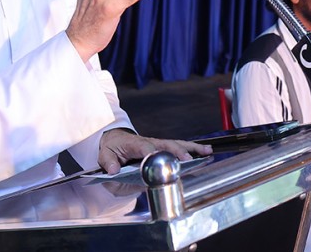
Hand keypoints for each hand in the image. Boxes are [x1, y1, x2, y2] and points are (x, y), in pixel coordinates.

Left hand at [97, 129, 211, 174]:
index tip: (160, 161)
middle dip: (177, 152)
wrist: (115, 140)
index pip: (145, 148)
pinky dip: (193, 149)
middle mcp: (149, 142)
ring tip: (207, 151)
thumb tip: (113, 170)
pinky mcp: (163, 148)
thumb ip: (108, 162)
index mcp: (134, 144)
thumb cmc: (112, 148)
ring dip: (192, 148)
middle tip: (188, 160)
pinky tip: (205, 152)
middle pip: (166, 145)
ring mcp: (158, 144)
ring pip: (176, 145)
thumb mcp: (104, 155)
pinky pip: (179, 148)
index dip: (153, 154)